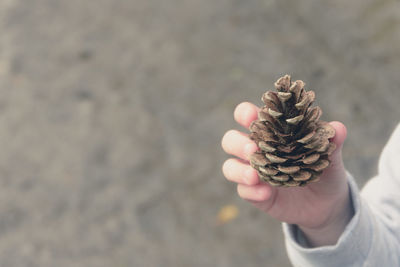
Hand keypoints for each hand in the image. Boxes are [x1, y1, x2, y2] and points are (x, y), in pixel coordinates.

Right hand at [221, 102, 352, 246]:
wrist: (327, 204)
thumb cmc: (324, 171)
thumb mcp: (331, 157)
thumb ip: (331, 142)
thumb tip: (337, 128)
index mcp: (269, 132)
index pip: (246, 116)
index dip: (245, 113)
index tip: (252, 115)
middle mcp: (255, 150)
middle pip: (230, 140)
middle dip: (237, 143)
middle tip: (252, 149)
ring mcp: (252, 173)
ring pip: (229, 167)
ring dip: (238, 170)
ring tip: (254, 175)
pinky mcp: (254, 193)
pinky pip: (243, 191)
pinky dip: (252, 192)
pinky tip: (265, 194)